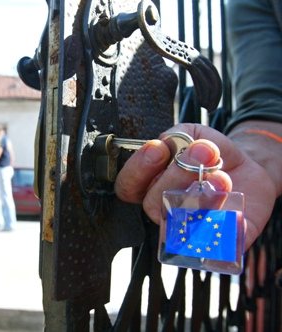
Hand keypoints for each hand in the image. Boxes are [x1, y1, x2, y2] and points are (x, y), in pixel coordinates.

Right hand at [114, 123, 276, 249]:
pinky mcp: (220, 237)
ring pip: (183, 221)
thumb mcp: (190, 134)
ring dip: (201, 196)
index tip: (158, 149)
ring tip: (220, 175)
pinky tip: (231, 197)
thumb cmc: (209, 155)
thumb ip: (177, 135)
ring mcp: (189, 226)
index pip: (127, 186)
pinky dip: (225, 219)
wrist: (244, 166)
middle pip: (153, 204)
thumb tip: (173, 145)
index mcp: (150, 184)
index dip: (138, 169)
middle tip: (201, 153)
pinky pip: (219, 238)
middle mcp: (164, 208)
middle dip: (176, 176)